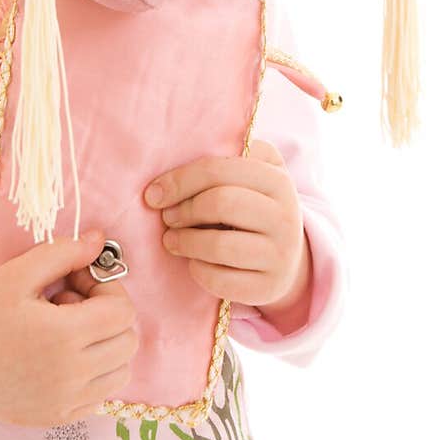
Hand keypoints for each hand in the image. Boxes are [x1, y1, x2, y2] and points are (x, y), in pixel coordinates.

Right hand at [0, 230, 138, 427]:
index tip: (75, 282)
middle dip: (107, 316)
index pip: (123, 312)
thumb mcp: (17, 274)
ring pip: (120, 371)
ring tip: (65, 333)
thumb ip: (64, 253)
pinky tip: (58, 357)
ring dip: (104, 346)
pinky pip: (100, 394)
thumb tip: (99, 240)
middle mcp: (73, 375)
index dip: (105, 289)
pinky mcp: (59, 418)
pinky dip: (92, 373)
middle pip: (128, 342)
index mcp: (65, 337)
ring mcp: (67, 402)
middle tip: (68, 304)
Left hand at [143, 138, 311, 314]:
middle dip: (183, 210)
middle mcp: (285, 216)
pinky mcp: (268, 287)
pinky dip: (198, 270)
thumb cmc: (252, 208)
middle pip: (219, 203)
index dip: (179, 180)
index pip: (218, 169)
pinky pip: (220, 280)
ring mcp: (279, 254)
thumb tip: (174, 152)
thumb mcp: (250, 175)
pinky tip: (194, 262)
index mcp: (276, 180)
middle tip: (166, 218)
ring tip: (172, 240)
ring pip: (219, 245)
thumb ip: (223, 158)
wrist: (285, 259)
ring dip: (185, 242)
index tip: (153, 193)